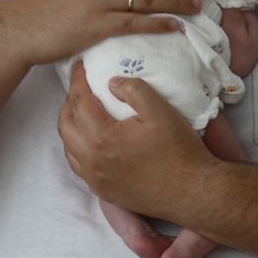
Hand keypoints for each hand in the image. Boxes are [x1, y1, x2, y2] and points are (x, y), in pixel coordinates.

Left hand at [58, 62, 215, 217]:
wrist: (191, 191)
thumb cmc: (179, 150)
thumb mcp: (160, 110)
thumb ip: (134, 90)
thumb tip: (111, 83)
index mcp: (102, 138)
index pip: (79, 102)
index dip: (77, 80)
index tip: (79, 66)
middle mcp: (92, 161)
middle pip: (65, 125)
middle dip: (69, 103)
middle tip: (81, 89)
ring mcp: (96, 180)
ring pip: (69, 148)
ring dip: (71, 127)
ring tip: (83, 113)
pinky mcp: (104, 192)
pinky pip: (80, 167)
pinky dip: (78, 149)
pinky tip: (91, 141)